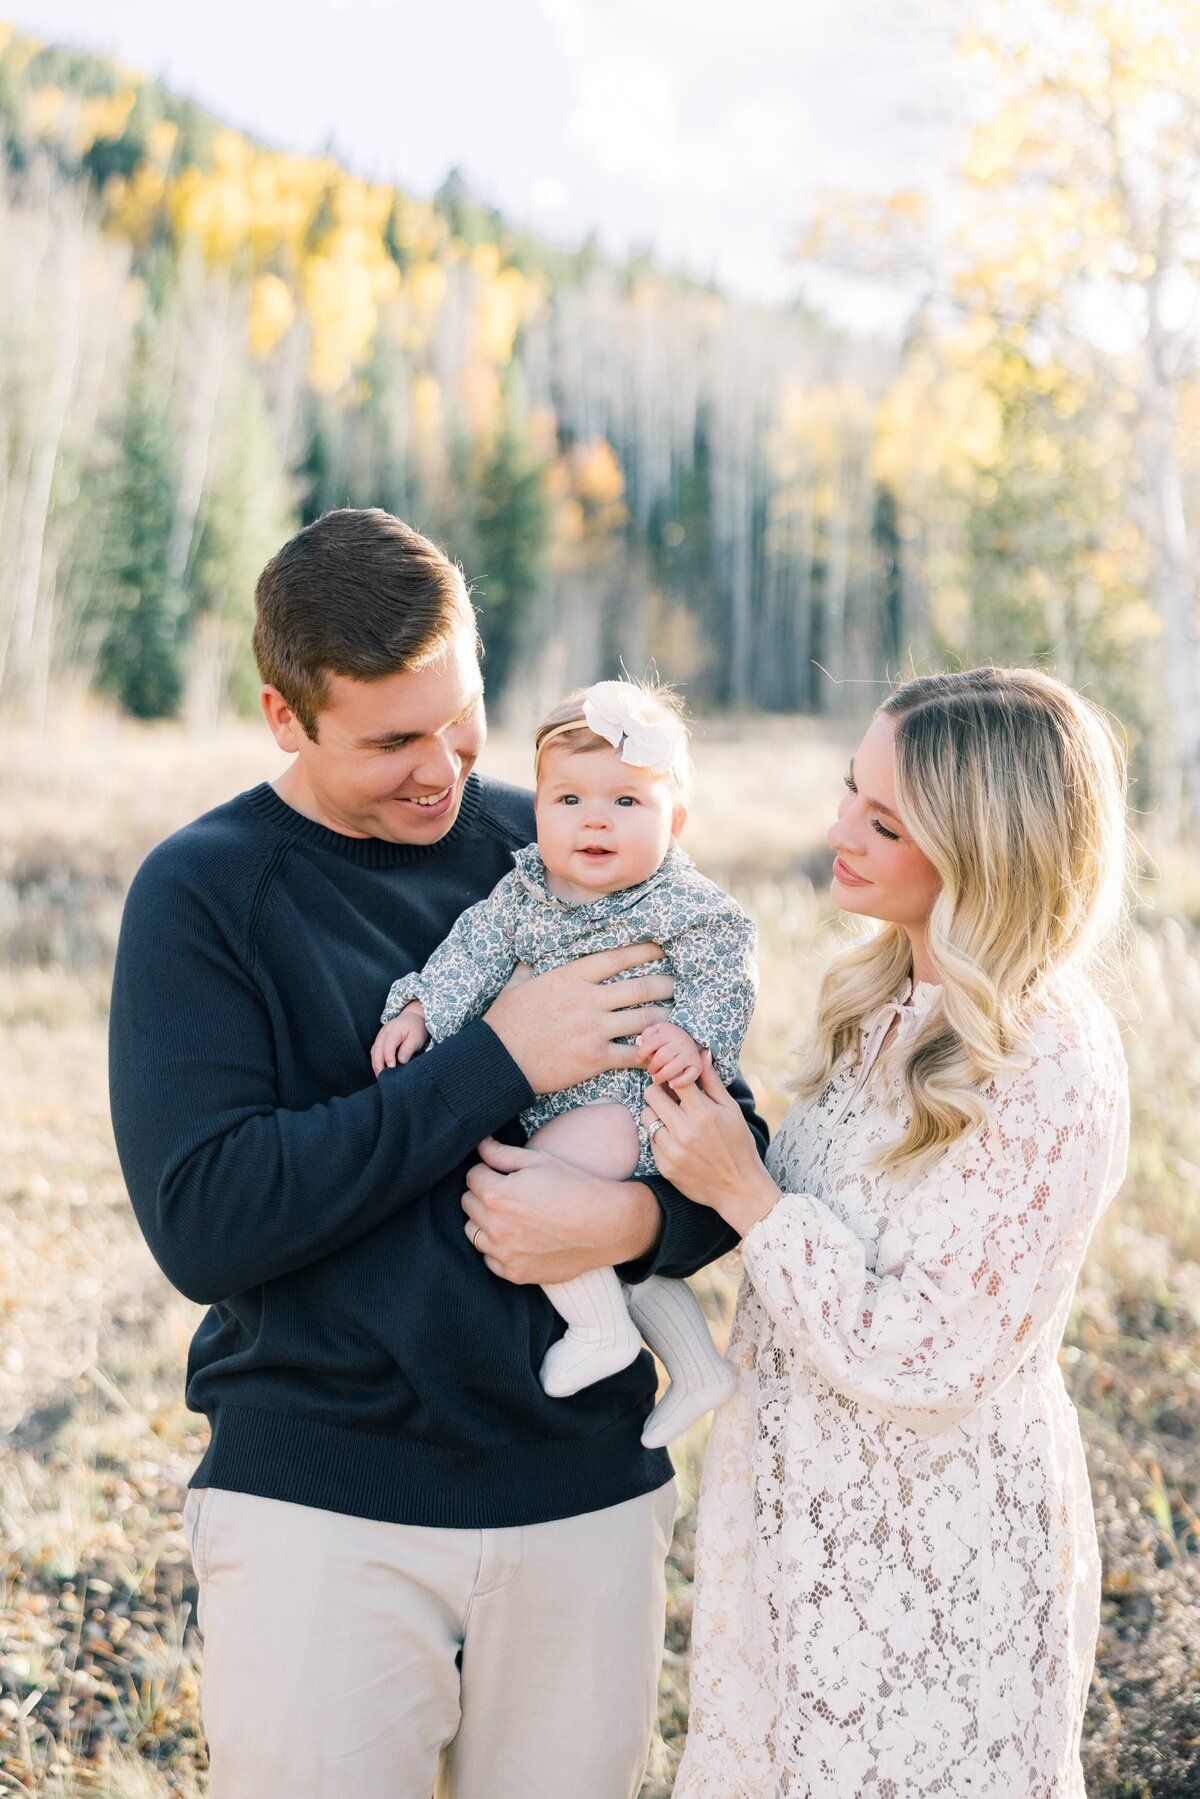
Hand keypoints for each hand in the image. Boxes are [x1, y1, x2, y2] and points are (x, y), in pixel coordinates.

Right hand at [370, 1005, 428, 1075]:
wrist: (412, 1017)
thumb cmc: (415, 1028)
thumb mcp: (416, 1038)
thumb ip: (408, 1048)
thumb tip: (401, 1061)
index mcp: (393, 1030)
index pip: (388, 1045)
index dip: (388, 1057)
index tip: (391, 1068)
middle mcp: (383, 1033)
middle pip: (377, 1050)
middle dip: (378, 1064)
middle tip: (383, 1077)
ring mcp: (379, 1037)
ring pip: (374, 1052)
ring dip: (376, 1065)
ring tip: (381, 1077)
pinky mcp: (379, 1042)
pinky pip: (375, 1052)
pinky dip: (376, 1062)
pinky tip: (380, 1071)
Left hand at [461, 1137, 661, 1282]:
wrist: (607, 1226)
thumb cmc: (575, 1187)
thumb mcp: (540, 1161)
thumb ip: (502, 1153)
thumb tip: (479, 1145)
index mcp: (498, 1194)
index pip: (472, 1177)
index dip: (487, 1171)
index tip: (502, 1173)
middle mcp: (495, 1227)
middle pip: (468, 1204)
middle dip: (483, 1194)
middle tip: (509, 1192)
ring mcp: (504, 1254)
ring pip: (473, 1232)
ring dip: (485, 1222)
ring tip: (512, 1215)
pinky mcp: (514, 1273)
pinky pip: (489, 1258)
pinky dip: (497, 1248)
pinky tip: (518, 1238)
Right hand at [483, 943, 673, 1095]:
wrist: (496, 1061)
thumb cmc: (504, 1022)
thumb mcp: (516, 985)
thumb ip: (530, 970)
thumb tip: (529, 959)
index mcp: (571, 977)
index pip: (618, 957)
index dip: (646, 950)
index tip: (663, 948)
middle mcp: (587, 999)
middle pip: (641, 987)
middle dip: (667, 984)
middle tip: (682, 983)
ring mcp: (593, 1030)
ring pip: (645, 1019)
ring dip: (667, 1017)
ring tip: (682, 1015)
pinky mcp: (595, 1059)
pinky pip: (634, 1054)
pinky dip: (652, 1052)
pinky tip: (664, 1050)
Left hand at [636, 1021, 702, 1089]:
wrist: (691, 1039)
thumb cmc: (668, 1038)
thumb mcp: (658, 1031)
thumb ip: (647, 1035)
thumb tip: (639, 1042)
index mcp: (669, 1032)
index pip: (651, 1043)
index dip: (642, 1053)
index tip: (639, 1060)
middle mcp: (681, 1042)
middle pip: (662, 1057)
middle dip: (653, 1067)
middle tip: (651, 1071)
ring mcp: (690, 1054)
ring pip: (673, 1067)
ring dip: (661, 1076)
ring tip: (656, 1079)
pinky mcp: (697, 1065)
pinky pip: (690, 1076)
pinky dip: (680, 1082)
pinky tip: (671, 1085)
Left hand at [642, 1051, 780, 1236]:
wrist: (738, 1188)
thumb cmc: (739, 1145)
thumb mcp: (731, 1110)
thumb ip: (712, 1082)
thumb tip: (702, 1052)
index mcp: (704, 1114)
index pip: (674, 1079)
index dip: (672, 1074)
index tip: (675, 1078)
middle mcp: (685, 1132)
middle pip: (652, 1094)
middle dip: (659, 1090)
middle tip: (668, 1095)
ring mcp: (672, 1151)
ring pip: (647, 1116)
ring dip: (657, 1113)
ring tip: (672, 1117)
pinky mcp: (664, 1166)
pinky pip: (650, 1140)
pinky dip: (659, 1136)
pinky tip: (675, 1139)